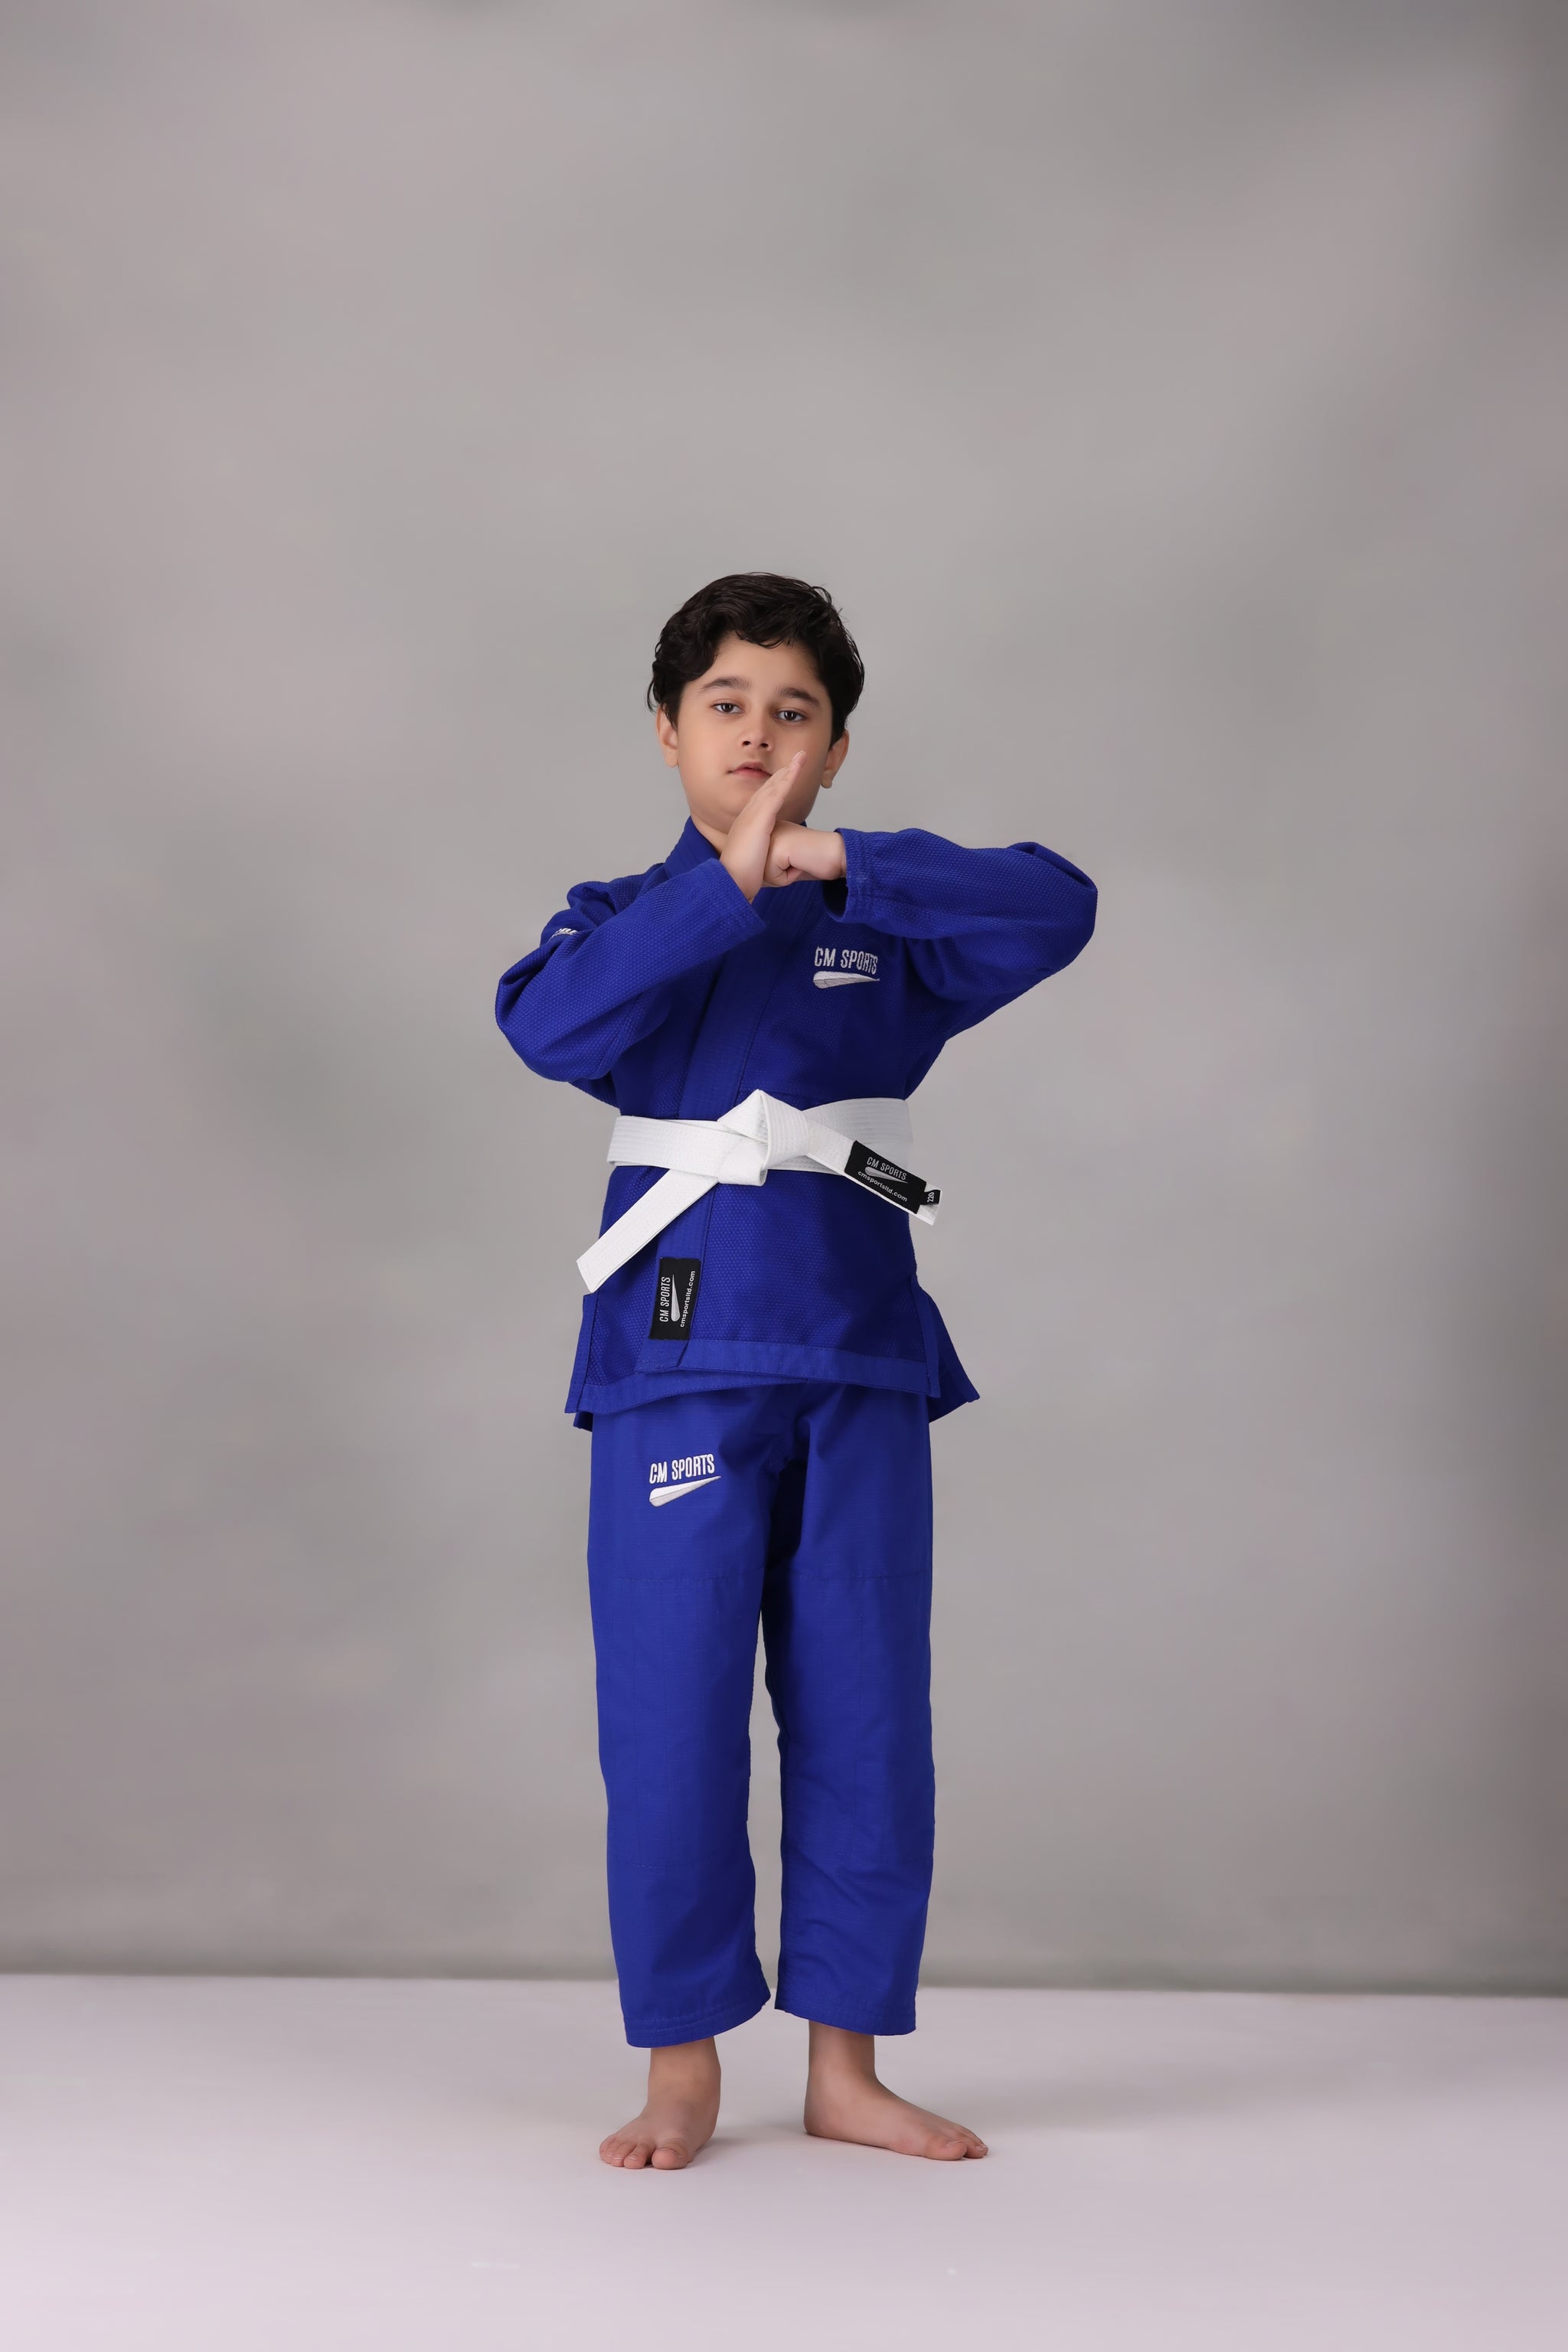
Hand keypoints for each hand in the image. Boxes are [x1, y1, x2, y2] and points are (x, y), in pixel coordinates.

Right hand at [719, 753, 803, 900]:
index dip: (777, 784)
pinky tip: (796, 770)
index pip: (764, 799)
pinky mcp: (760, 819)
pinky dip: (787, 780)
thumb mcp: (754, 860)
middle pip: (769, 786)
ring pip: (774, 786)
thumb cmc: (741, 876)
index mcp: (748, 823)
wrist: (730, 881)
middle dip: (784, 771)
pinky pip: (777, 795)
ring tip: (802, 756)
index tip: (787, 775)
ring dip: (789, 770)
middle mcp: (748, 814)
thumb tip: (772, 858)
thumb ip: (763, 853)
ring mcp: (753, 815)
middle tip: (797, 758)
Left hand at [763, 822, 845, 889]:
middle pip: (757, 870)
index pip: (757, 864)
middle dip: (777, 875)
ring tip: (798, 862)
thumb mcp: (784, 862)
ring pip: (762, 874)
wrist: (836, 856)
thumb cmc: (815, 861)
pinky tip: (800, 863)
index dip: (776, 873)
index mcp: (769, 829)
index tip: (794, 860)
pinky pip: (773, 876)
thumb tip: (753, 878)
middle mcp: (768, 829)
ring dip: (782, 877)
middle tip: (797, 862)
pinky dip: (787, 878)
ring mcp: (771, 835)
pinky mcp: (777, 846)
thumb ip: (767, 865)